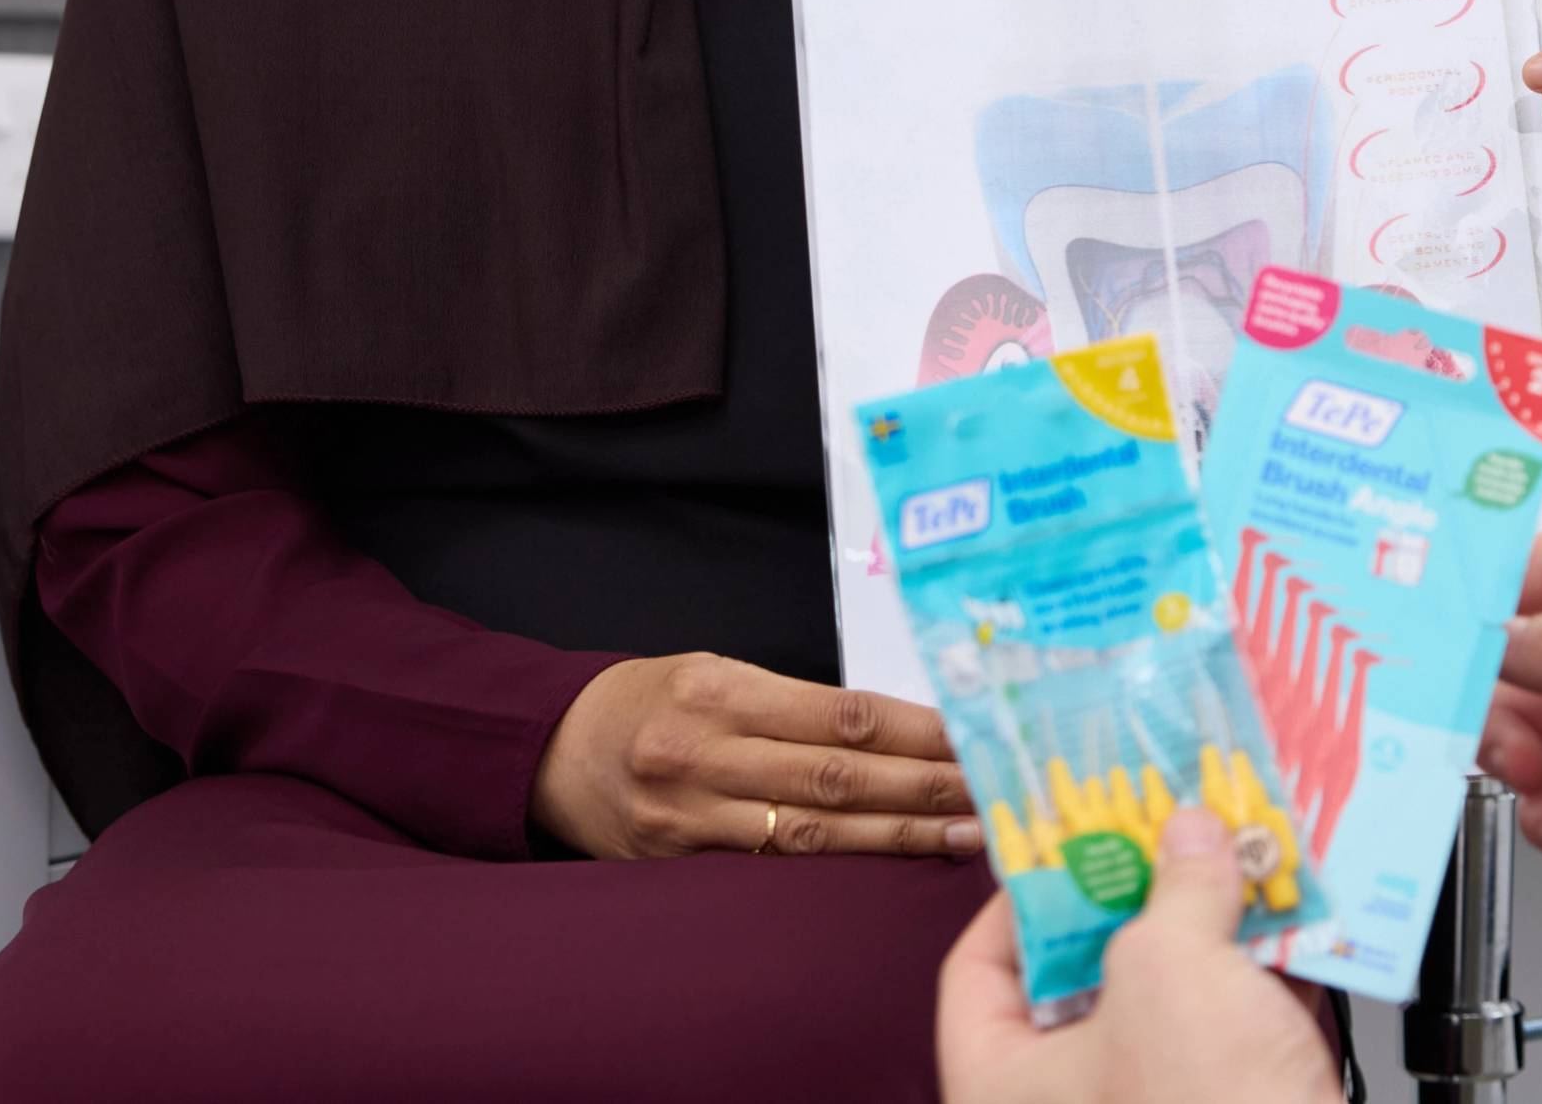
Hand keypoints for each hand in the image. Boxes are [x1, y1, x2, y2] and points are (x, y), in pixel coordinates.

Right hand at [529, 651, 980, 860]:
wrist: (552, 752)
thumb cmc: (650, 700)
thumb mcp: (712, 671)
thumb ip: (791, 699)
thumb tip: (892, 723)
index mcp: (718, 688)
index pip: (839, 713)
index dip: (913, 730)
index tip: (971, 737)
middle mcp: (704, 753)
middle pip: (837, 776)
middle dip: (923, 786)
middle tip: (990, 789)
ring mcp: (691, 818)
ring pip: (814, 834)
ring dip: (898, 837)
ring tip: (964, 835)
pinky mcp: (681, 865)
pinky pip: (773, 869)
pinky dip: (839, 870)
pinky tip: (889, 866)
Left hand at [935, 807, 1337, 1103]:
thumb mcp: (1173, 968)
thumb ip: (1174, 887)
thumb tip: (1189, 838)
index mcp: (1005, 1088)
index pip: (975, 975)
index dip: (1020, 897)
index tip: (1066, 844)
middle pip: (1084, 975)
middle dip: (1137, 899)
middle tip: (1161, 837)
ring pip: (1168, 999)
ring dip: (1209, 926)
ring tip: (1235, 859)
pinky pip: (1231, 1030)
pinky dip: (1259, 976)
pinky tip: (1290, 921)